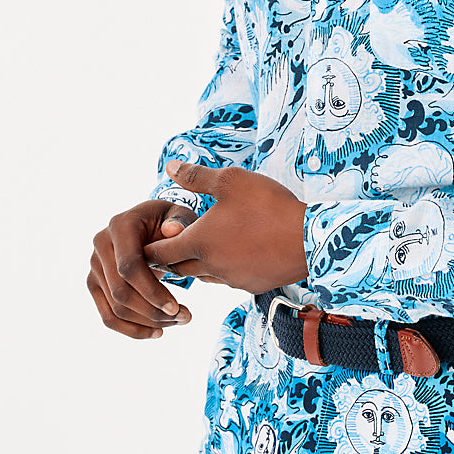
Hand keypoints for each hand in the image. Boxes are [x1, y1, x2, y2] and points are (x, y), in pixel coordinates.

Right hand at [87, 198, 196, 339]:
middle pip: (121, 292)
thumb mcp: (179, 214)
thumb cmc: (169, 220)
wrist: (150, 223)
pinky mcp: (95, 283)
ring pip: (115, 308)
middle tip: (185, 317)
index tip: (177, 308)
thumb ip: (180, 220)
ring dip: (147, 322)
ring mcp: (94, 265)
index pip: (129, 267)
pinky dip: (131, 329)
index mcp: (120, 225)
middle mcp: (101, 245)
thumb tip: (173, 231)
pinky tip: (157, 332)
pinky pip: (108, 315)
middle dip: (153, 311)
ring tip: (177, 322)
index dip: (152, 291)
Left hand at [142, 160, 308, 293]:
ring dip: (198, 264)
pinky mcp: (251, 286)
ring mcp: (232, 279)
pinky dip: (225, 269)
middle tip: (169, 247)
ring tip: (203, 249)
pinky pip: (229, 280)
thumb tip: (170, 166)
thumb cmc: (268, 205)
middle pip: (178, 269)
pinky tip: (236, 255)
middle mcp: (210, 266)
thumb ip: (197, 176)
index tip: (144, 245)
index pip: (160, 253)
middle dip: (171, 258)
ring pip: (204, 276)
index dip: (151, 248)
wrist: (308, 239)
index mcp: (199, 241)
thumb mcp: (231, 181)